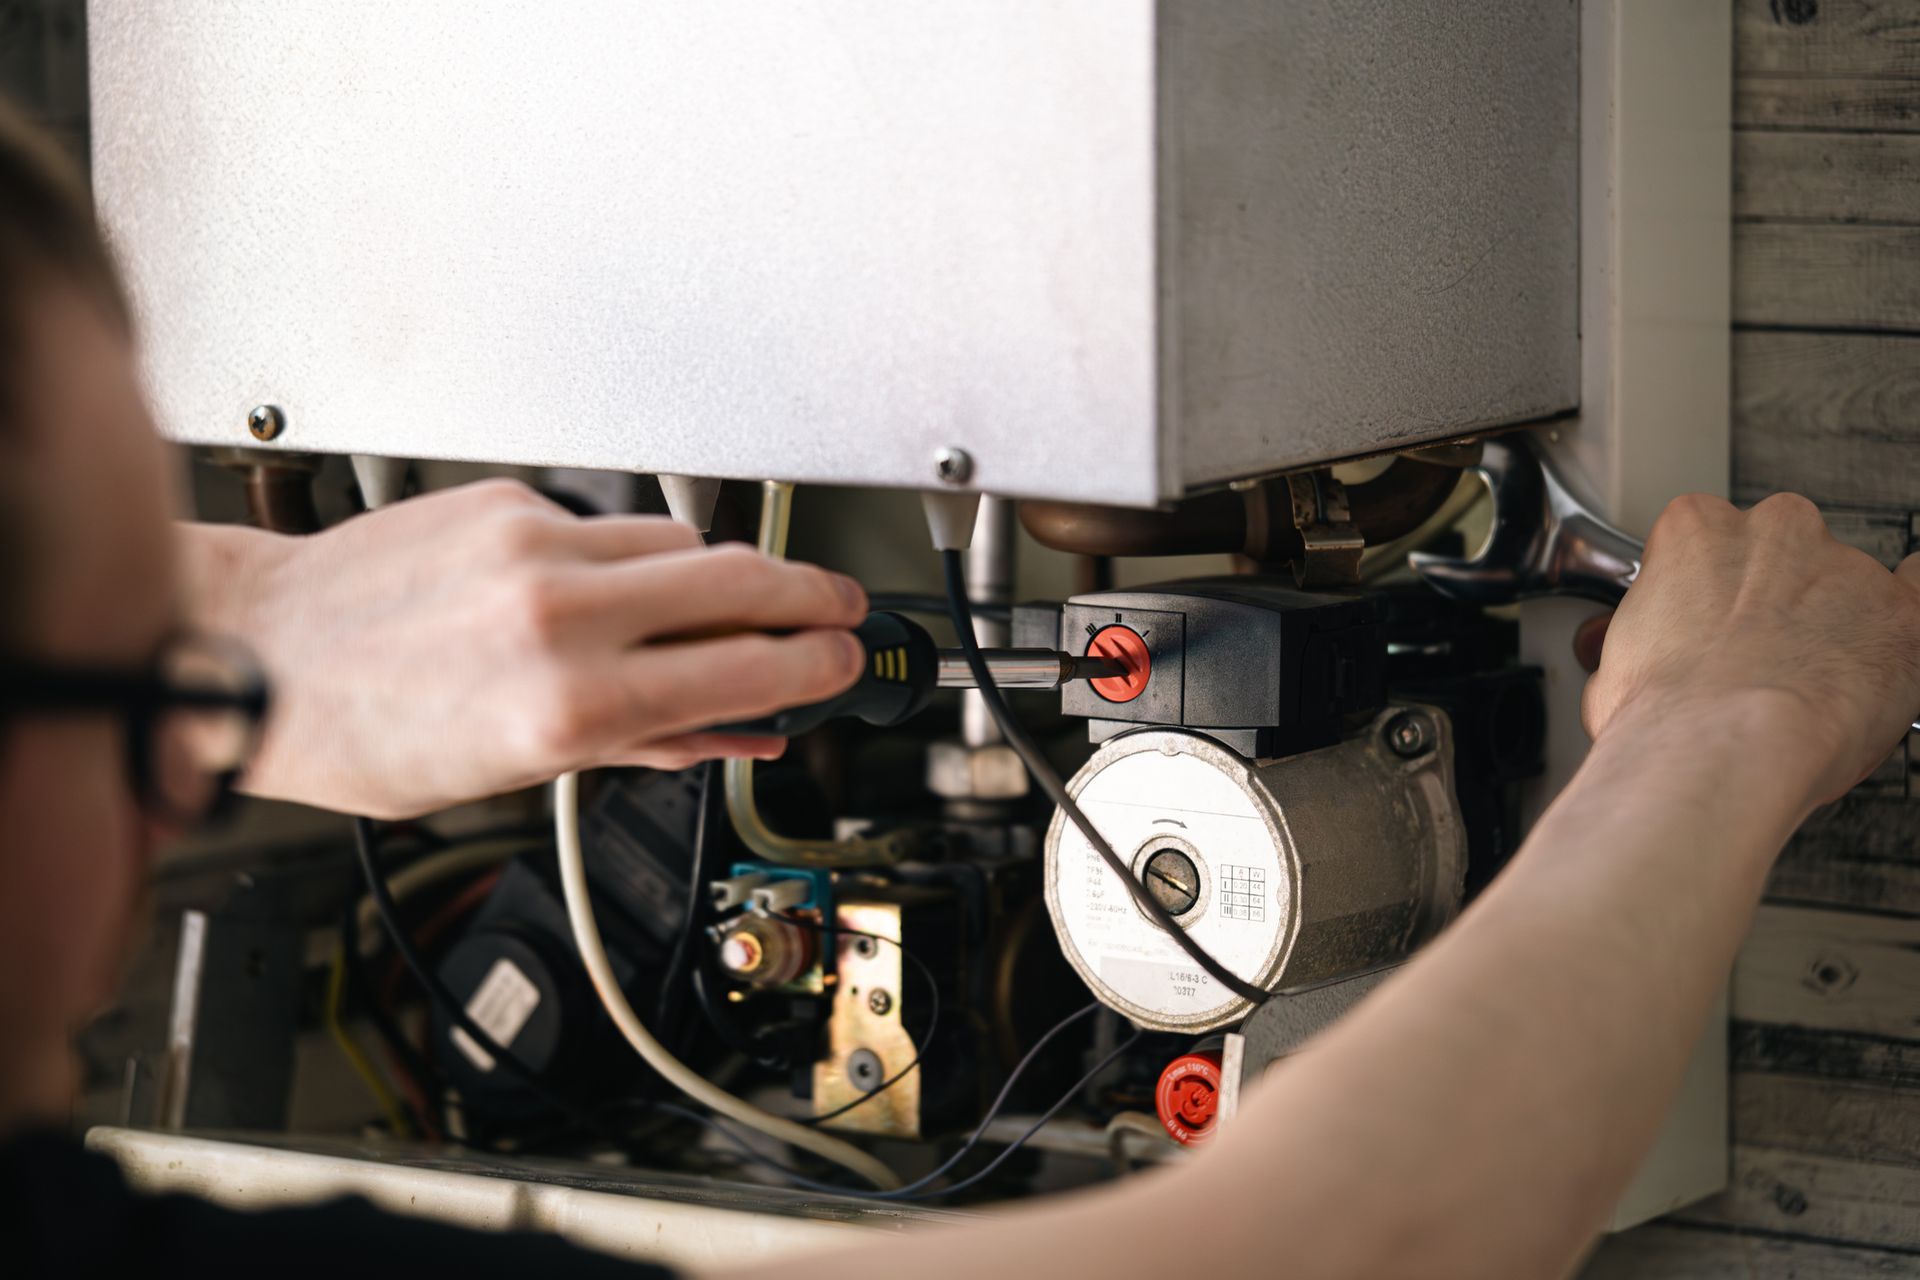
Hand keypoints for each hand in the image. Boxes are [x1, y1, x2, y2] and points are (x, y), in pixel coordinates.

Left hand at [181, 480, 867, 817]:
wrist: (258, 651)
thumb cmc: (361, 733)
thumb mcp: (516, 773)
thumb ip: (646, 745)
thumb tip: (736, 732)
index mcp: (570, 704)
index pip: (745, 667)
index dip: (816, 664)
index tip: (844, 663)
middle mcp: (559, 614)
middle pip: (740, 581)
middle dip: (810, 595)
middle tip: (838, 610)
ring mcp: (534, 545)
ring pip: (681, 545)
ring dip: (722, 577)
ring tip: (732, 608)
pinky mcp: (509, 504)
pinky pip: (609, 524)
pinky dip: (631, 558)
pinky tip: (614, 589)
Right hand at [1582, 492, 1919, 805]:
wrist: (1723, 750)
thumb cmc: (1668, 715)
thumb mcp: (1617, 664)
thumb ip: (1652, 636)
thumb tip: (1653, 659)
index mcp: (1696, 530)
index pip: (1704, 540)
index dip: (1705, 591)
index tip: (1703, 625)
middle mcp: (1775, 532)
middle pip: (1778, 550)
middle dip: (1769, 598)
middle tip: (1750, 656)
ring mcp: (1843, 568)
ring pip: (1843, 581)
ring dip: (1828, 622)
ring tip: (1802, 686)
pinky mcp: (1901, 613)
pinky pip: (1919, 588)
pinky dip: (1905, 612)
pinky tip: (1886, 637)